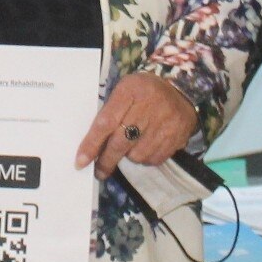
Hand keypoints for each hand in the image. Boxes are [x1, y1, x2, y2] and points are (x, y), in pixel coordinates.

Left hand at [76, 73, 198, 179]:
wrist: (180, 91)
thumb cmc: (144, 92)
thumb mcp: (125, 90)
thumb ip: (109, 112)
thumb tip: (92, 145)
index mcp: (130, 90)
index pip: (106, 122)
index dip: (92, 144)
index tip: (81, 161)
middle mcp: (148, 106)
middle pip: (120, 142)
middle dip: (106, 160)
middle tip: (99, 171)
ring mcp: (165, 123)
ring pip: (137, 154)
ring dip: (129, 156)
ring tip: (130, 146)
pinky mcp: (176, 137)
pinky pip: (153, 159)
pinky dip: (145, 157)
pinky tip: (146, 145)